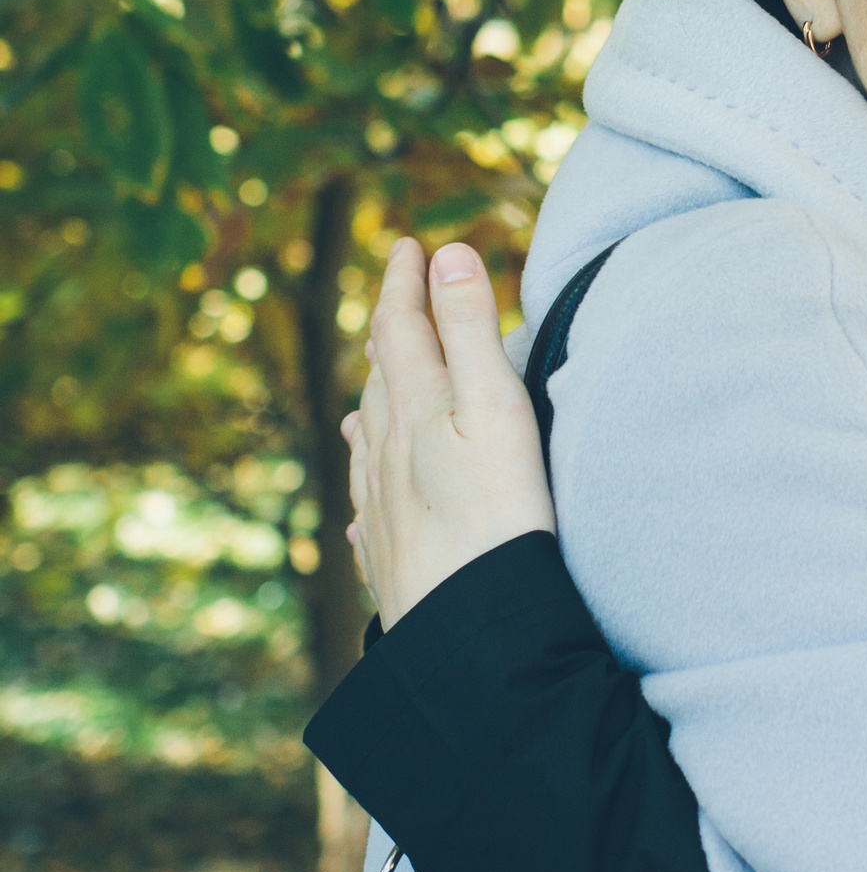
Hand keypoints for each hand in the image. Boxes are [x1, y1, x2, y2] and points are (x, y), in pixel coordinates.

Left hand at [345, 238, 555, 628]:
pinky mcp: (390, 557)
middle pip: (378, 379)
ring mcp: (382, 507)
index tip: (406, 243)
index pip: (399, 327)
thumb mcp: (496, 409)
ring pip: (366, 442)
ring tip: (367, 393)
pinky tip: (363, 504)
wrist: (471, 628)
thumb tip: (449, 253)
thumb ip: (471, 330)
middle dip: (388, 334)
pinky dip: (367, 484)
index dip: (404, 281)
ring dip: (370, 405)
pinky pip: (368, 508)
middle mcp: (385, 453)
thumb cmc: (498, 516)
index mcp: (413, 408)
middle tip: (394, 304)